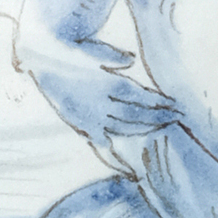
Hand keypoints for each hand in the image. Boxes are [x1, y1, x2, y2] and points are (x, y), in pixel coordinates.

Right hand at [31, 51, 183, 143]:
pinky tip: (129, 167)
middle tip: (177, 118)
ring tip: (160, 128)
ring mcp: (90, 116)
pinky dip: (115, 156)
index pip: (141, 97)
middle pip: (136, 114)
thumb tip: (130, 60)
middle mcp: (100, 102)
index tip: (176, 106)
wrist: (40, 59)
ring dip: (143, 129)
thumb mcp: (94, 51)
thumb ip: (114, 57)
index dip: (159, 103)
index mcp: (107, 83)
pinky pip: (100, 144)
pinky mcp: (79, 124)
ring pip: (122, 127)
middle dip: (158, 117)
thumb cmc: (70, 52)